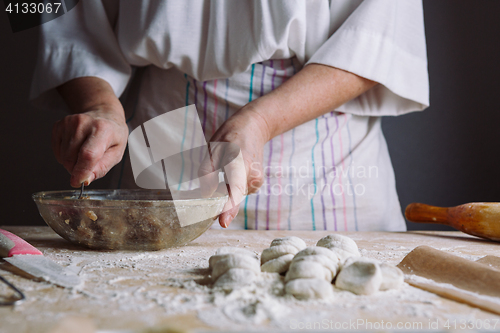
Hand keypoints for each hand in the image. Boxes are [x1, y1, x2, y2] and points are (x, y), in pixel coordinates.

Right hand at [52, 107, 127, 186]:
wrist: (104, 115)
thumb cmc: (112, 135)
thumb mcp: (116, 153)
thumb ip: (102, 168)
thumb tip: (85, 180)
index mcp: (103, 129)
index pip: (88, 154)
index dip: (81, 171)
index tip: (78, 182)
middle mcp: (83, 123)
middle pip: (72, 158)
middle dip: (77, 169)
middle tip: (88, 166)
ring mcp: (69, 122)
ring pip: (63, 156)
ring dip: (72, 162)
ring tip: (84, 153)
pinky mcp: (59, 124)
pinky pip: (56, 151)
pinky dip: (65, 155)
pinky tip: (76, 147)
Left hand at [199, 104, 269, 227]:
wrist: (255, 127)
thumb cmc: (231, 136)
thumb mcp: (212, 149)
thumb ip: (207, 171)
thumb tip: (206, 194)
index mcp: (240, 162)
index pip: (235, 189)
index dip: (229, 207)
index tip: (223, 222)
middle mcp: (252, 175)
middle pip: (232, 196)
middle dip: (218, 198)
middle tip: (210, 179)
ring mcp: (256, 181)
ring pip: (235, 195)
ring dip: (224, 190)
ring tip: (224, 167)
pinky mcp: (256, 184)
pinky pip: (238, 192)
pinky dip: (230, 188)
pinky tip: (230, 172)